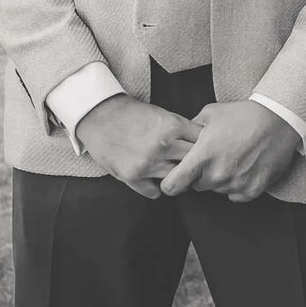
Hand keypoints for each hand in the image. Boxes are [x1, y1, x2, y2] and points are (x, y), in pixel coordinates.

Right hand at [73, 94, 200, 197]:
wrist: (99, 115)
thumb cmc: (132, 113)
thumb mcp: (161, 113)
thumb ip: (181, 129)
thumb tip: (203, 143)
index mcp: (173, 126)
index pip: (204, 142)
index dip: (206, 148)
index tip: (204, 152)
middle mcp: (164, 145)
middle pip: (194, 163)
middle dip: (196, 166)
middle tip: (193, 168)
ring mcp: (148, 163)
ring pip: (177, 180)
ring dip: (177, 180)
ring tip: (174, 175)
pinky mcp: (132, 176)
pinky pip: (155, 193)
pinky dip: (156, 189)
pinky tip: (154, 182)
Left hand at [157, 100, 301, 201]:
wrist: (278, 119)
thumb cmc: (243, 114)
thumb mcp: (210, 113)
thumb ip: (190, 129)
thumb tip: (179, 138)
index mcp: (203, 156)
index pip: (173, 184)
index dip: (170, 183)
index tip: (175, 178)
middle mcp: (218, 174)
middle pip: (198, 187)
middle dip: (201, 175)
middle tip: (214, 158)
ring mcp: (237, 183)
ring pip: (218, 190)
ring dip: (221, 180)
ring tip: (233, 159)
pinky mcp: (253, 189)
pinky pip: (237, 196)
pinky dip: (238, 185)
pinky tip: (244, 168)